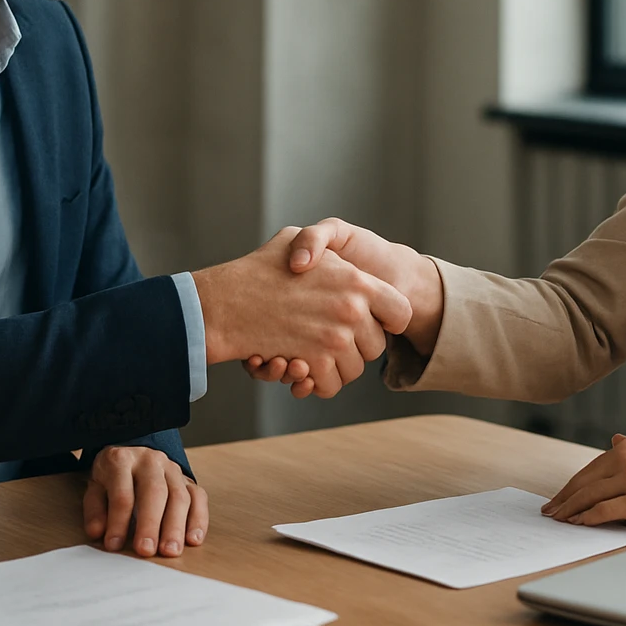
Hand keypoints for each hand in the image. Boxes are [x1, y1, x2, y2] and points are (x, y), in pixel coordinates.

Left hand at [83, 445, 207, 556]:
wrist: (132, 453)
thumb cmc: (112, 477)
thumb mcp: (95, 487)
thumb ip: (95, 509)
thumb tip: (97, 532)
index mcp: (122, 461)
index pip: (122, 494)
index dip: (118, 521)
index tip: (114, 545)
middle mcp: (150, 461)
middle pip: (154, 492)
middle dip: (151, 524)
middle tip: (147, 550)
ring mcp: (172, 469)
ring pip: (180, 496)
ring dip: (176, 526)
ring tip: (170, 551)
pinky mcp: (188, 479)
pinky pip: (199, 497)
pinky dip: (198, 519)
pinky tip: (193, 539)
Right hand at [195, 227, 411, 397]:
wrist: (224, 302)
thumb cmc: (256, 269)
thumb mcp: (295, 239)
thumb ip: (323, 246)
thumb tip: (338, 260)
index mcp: (356, 280)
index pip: (400, 311)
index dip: (388, 320)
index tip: (372, 323)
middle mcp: (352, 310)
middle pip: (375, 346)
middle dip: (356, 346)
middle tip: (330, 339)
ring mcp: (334, 339)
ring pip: (354, 369)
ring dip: (334, 367)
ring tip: (311, 353)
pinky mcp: (314, 363)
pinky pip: (330, 385)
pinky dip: (316, 384)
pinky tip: (299, 368)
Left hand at [540, 435, 625, 526]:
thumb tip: (611, 441)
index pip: (588, 470)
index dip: (570, 486)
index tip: (557, 498)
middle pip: (584, 483)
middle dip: (564, 500)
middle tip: (549, 512)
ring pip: (590, 497)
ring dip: (571, 511)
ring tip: (560, 521)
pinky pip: (605, 512)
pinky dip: (588, 519)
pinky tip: (579, 525)